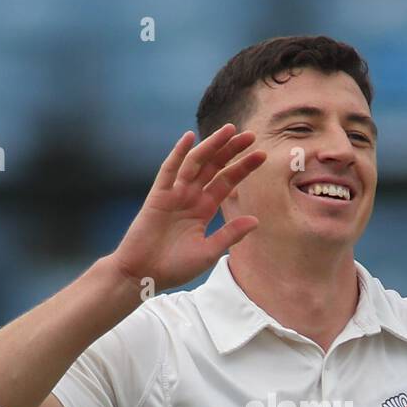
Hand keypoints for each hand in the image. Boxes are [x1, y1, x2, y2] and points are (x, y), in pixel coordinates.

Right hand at [111, 123, 265, 292]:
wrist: (144, 275)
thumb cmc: (174, 267)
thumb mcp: (208, 252)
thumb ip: (229, 234)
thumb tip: (255, 219)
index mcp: (203, 209)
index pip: (227, 182)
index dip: (243, 168)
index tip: (262, 155)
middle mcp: (190, 197)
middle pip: (214, 167)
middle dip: (231, 150)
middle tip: (250, 135)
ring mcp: (174, 194)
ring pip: (195, 163)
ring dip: (211, 146)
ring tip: (229, 130)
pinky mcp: (158, 196)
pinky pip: (169, 171)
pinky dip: (178, 154)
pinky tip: (189, 138)